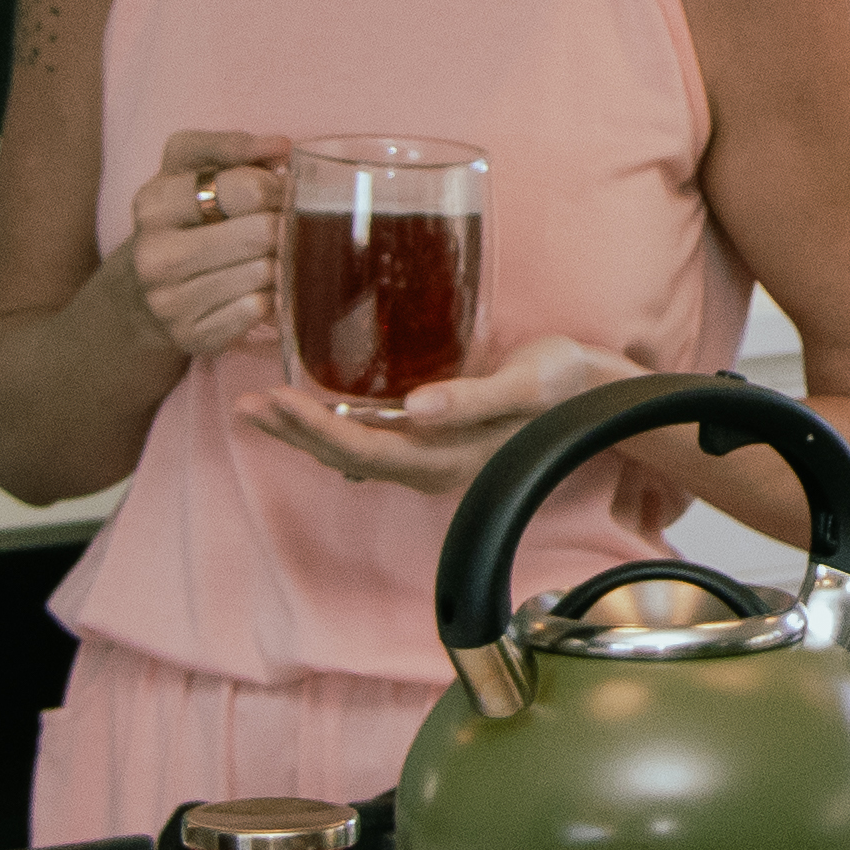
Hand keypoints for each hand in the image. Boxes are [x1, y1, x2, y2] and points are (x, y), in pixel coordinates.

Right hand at [122, 129, 287, 359]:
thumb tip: (280, 146)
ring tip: (269, 256)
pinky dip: (270, 297)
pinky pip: (259, 310)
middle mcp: (155, 254)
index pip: (245, 188)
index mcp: (155, 203)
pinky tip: (258, 287)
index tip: (278, 193)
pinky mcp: (193, 336)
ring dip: (279, 263)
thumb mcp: (186, 168)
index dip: (276, 188)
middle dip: (282, 226)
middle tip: (281, 225)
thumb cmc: (180, 219)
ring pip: (264, 273)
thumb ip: (229, 146)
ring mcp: (171, 301)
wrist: (140, 293)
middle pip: (262, 233)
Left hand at [243, 338, 617, 494]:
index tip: (272, 401)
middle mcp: (432, 466)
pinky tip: (316, 409)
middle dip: (294, 433)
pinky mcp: (437, 438)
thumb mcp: (525, 382)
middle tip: (247, 405)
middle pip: (346, 458)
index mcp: (446, 459)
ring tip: (263, 409)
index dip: (312, 431)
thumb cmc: (566, 385)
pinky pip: (373, 440)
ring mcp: (433, 456)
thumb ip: (471, 399)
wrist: (602, 399)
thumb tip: (416, 410)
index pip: (362, 451)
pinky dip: (336, 425)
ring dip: (307, 431)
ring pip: (354, 451)